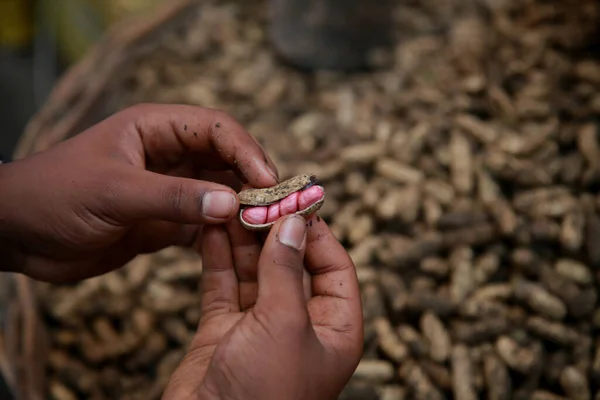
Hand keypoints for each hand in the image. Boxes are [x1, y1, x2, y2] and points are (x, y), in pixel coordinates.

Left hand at [0, 103, 278, 282]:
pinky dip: (224, 234)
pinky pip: (205, 223)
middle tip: (280, 207)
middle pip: (228, 160)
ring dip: (244, 209)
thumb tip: (232, 204)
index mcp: (157, 129)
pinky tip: (240, 247)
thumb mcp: (114, 192)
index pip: (217, 129)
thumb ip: (173, 197)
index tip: (268, 181)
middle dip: (255, 181)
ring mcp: (170, 189)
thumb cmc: (56, 196)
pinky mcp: (165, 221)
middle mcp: (169, 155)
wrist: (19, 235)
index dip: (247, 151)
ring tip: (267, 229)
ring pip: (221, 193)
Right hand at [162, 214, 362, 399]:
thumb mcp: (285, 324)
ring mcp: (259, 327)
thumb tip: (294, 223)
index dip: (318, 233)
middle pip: (292, 264)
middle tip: (260, 195)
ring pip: (255, 271)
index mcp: (335, 329)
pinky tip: (213, 227)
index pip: (335, 269)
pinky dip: (218, 257)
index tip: (298, 200)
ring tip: (234, 201)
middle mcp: (299, 325)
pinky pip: (223, 285)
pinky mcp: (223, 331)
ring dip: (244, 238)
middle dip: (275, 230)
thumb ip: (287, 270)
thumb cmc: (265, 394)